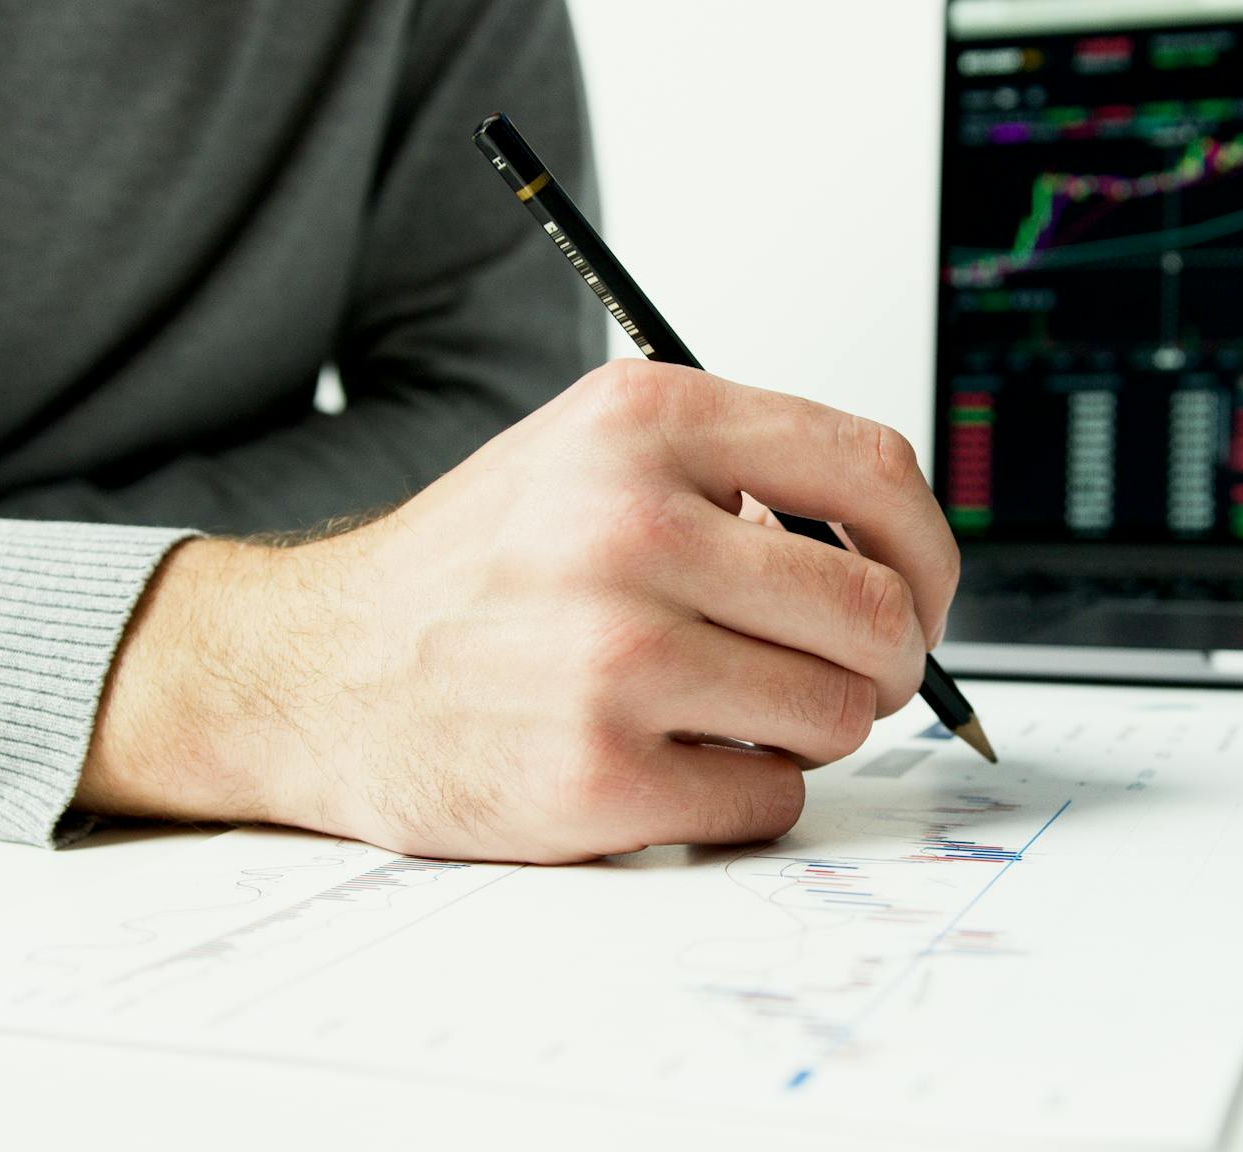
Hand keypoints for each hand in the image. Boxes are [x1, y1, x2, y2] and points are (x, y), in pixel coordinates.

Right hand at [78, 361, 960, 862]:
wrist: (314, 672)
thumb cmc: (475, 572)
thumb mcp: (592, 456)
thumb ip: (741, 475)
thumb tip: (901, 561)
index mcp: (644, 422)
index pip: (874, 473)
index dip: (928, 549)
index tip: (919, 593)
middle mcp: (628, 526)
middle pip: (876, 610)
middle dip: (890, 661)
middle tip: (852, 678)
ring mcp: (611, 656)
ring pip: (836, 712)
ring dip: (813, 729)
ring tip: (735, 713)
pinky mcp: (593, 775)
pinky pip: (769, 798)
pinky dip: (748, 794)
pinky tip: (676, 764)